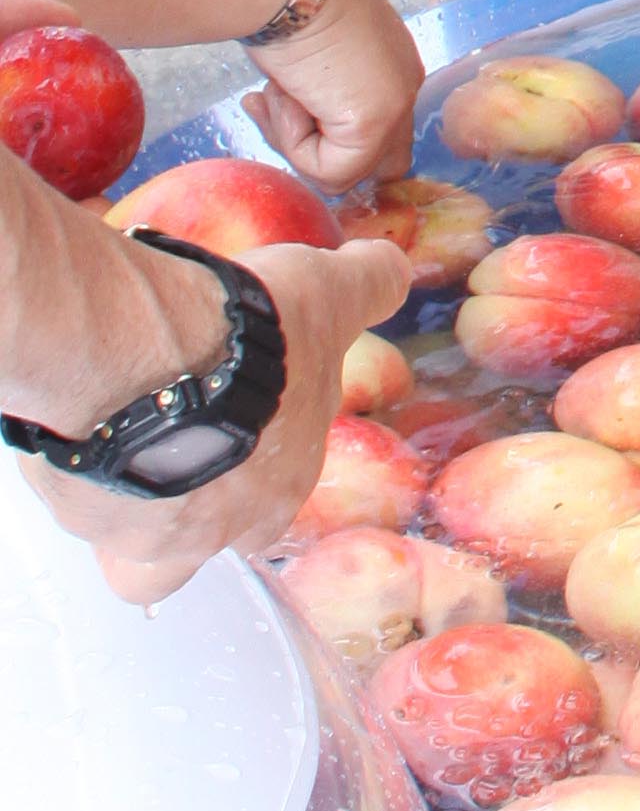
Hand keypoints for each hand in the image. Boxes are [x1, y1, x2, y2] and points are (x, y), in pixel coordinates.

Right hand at [22, 232, 412, 606]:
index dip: (257, 458)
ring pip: (133, 539)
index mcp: (280, 489)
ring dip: (131, 495)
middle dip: (192, 497)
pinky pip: (77, 502)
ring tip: (120, 428)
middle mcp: (216, 529)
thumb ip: (368, 286)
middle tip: (175, 431)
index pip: (273, 499)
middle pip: (202, 535)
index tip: (240, 412)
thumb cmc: (248, 336)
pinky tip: (83, 418)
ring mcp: (143, 531)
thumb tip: (391, 271)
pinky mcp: (80, 512)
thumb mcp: (330, 294)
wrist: (147, 355)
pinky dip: (79, 469)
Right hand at [245, 0, 423, 191]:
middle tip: (274, 106)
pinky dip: (294, 142)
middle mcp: (406, 82)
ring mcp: (397, 104)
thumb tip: (294, 113)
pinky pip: (330, 172)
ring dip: (297, 140)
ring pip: (346, 172)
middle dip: (317, 152)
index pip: (373, 131)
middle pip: (374, 162)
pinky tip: (288, 93)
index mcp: (392, 61)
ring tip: (279, 88)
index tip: (268, 95)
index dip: (316, 132)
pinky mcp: (375, 123)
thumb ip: (312, 89)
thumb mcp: (304, 50)